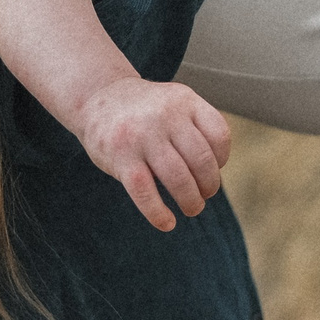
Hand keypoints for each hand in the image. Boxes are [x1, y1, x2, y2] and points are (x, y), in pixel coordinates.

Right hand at [72, 75, 232, 231]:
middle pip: (201, 161)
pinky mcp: (121, 157)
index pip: (219, 135)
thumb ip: (196, 128)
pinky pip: (145, 192)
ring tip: (191, 208)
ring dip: (190, 201)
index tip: (214, 169)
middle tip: (204, 195)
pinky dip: (159, 213)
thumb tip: (213, 174)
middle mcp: (165, 115)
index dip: (222, 160)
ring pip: (178, 179)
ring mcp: (142, 136)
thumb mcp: (175, 103)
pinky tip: (167, 223)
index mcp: (184, 101)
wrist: (97, 97)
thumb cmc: (145, 110)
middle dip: (209, 186)